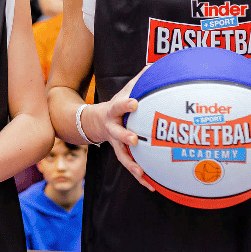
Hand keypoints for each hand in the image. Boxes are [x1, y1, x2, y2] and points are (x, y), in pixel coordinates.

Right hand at [77, 69, 154, 190]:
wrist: (94, 122)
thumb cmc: (117, 105)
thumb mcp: (125, 90)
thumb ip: (140, 79)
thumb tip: (156, 64)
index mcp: (114, 112)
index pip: (119, 107)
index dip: (126, 105)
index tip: (134, 103)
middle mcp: (113, 129)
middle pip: (117, 134)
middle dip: (124, 137)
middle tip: (135, 140)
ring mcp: (115, 144)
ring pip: (122, 156)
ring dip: (131, 165)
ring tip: (142, 174)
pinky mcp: (121, 155)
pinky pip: (131, 167)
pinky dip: (141, 177)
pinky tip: (153, 186)